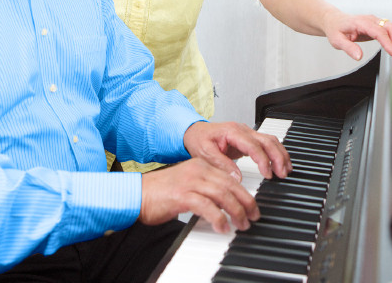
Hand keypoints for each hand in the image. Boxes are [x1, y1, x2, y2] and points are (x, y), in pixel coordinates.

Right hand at [139, 158, 259, 232]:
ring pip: (222, 194)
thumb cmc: (160, 192)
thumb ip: (205, 188)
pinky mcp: (182, 195)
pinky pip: (207, 206)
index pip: (229, 177)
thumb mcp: (187, 184)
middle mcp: (196, 170)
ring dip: (236, 212)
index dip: (244, 193)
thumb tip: (225, 204)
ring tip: (241, 224)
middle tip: (252, 217)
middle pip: (230, 185)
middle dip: (246, 202)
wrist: (138, 193)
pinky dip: (218, 218)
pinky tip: (222, 227)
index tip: (251, 207)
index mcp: (199, 165)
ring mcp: (189, 182)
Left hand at [183, 121, 291, 181]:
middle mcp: (242, 130)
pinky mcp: (248, 139)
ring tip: (285, 171)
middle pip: (267, 140)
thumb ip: (221, 164)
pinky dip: (276, 152)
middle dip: (278, 157)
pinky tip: (280, 163)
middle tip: (282, 174)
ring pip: (270, 140)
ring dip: (280, 154)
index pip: (253, 145)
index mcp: (231, 131)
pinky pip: (267, 143)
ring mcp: (246, 133)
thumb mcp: (205, 153)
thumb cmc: (198, 140)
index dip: (263, 160)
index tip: (268, 175)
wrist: (193, 132)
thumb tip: (237, 177)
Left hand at [323, 10, 391, 59]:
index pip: (378, 32)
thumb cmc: (335, 29)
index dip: (387, 42)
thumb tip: (359, 56)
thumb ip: (348, 48)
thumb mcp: (336, 40)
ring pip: (391, 27)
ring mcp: (375, 22)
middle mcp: (370, 20)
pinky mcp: (377, 25)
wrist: (334, 21)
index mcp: (360, 23)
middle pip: (388, 27)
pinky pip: (389, 30)